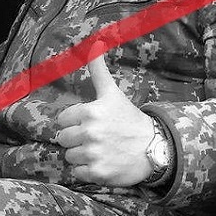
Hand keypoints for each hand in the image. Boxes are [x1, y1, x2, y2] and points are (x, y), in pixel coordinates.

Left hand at [54, 52, 155, 186]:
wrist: (153, 147)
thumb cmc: (129, 118)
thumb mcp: (112, 93)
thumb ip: (98, 69)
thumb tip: (95, 41)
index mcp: (90, 112)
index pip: (62, 120)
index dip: (75, 122)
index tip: (91, 123)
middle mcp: (90, 133)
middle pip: (63, 139)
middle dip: (76, 139)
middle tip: (95, 137)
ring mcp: (93, 154)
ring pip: (69, 156)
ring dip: (81, 155)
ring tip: (100, 150)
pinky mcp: (97, 173)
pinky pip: (77, 173)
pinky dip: (87, 170)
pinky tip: (102, 162)